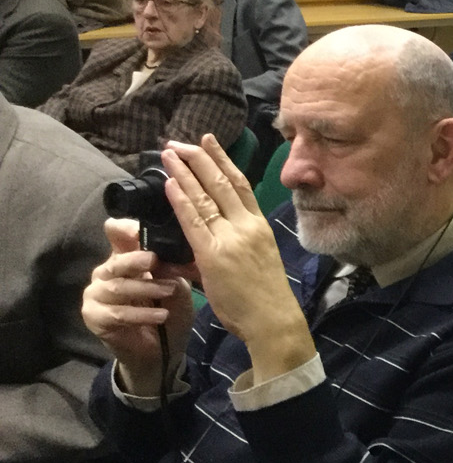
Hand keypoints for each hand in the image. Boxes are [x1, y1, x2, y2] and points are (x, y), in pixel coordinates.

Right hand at [82, 218, 195, 394]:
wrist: (163, 352)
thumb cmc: (169, 313)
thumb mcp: (176, 288)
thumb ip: (169, 270)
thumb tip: (167, 256)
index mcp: (124, 260)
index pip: (117, 236)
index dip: (124, 229)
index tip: (138, 228)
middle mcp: (105, 273)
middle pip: (116, 262)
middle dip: (136, 260)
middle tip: (154, 260)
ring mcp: (96, 295)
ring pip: (117, 287)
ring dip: (146, 289)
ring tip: (168, 292)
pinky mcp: (94, 316)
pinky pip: (117, 313)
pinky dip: (141, 314)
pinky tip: (161, 316)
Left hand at [160, 135, 313, 380]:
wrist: (273, 320)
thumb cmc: (263, 298)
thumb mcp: (252, 262)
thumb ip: (227, 247)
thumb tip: (200, 244)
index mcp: (259, 226)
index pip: (240, 184)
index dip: (222, 160)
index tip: (208, 142)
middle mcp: (247, 225)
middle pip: (222, 182)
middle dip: (199, 158)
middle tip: (181, 141)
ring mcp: (231, 238)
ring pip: (206, 196)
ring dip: (185, 171)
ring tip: (169, 152)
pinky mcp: (214, 254)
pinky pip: (194, 220)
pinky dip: (181, 199)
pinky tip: (170, 183)